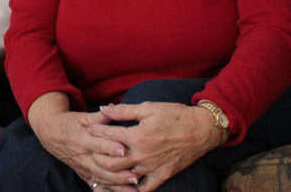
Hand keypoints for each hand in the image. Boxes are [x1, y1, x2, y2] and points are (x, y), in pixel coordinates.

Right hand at [27, 94, 138, 188]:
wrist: (51, 134)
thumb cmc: (70, 123)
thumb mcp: (83, 117)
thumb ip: (101, 116)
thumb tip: (115, 107)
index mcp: (81, 139)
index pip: (97, 144)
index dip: (110, 147)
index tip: (124, 150)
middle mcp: (81, 156)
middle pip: (100, 166)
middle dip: (118, 173)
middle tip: (135, 175)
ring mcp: (82, 167)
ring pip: (100, 178)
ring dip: (117, 184)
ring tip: (134, 186)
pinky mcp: (83, 175)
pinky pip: (97, 185)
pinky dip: (110, 190)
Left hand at [89, 102, 224, 191]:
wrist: (202, 129)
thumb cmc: (175, 115)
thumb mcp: (148, 107)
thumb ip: (124, 110)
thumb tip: (103, 109)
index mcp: (137, 135)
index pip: (108, 135)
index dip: (95, 131)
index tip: (88, 129)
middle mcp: (143, 154)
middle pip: (111, 162)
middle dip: (97, 157)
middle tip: (89, 153)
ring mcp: (152, 167)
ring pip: (124, 177)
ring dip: (111, 175)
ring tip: (100, 172)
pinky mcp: (163, 175)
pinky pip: (144, 188)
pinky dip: (132, 188)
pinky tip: (124, 184)